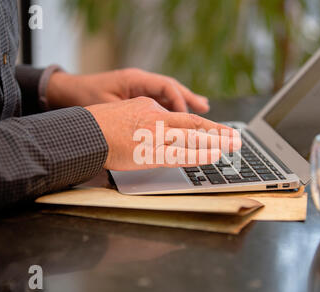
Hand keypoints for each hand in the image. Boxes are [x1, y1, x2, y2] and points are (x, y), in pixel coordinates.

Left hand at [47, 68, 209, 112]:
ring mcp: (137, 89)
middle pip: (171, 89)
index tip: (191, 119)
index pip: (167, 88)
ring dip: (184, 103)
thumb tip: (158, 129)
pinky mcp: (134, 97)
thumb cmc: (84, 98)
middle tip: (207, 110)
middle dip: (190, 99)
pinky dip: (170, 107)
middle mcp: (139, 82)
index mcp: (135, 80)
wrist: (67, 91)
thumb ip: (133, 117)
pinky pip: (157, 100)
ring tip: (202, 109)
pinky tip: (178, 116)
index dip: (181, 104)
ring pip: (166, 94)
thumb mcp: (109, 109)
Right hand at [85, 97, 240, 170]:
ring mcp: (155, 135)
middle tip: (236, 136)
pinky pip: (181, 153)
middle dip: (218, 131)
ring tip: (233, 145)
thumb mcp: (124, 111)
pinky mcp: (150, 152)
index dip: (201, 125)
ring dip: (216, 141)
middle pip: (194, 123)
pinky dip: (200, 154)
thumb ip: (143, 118)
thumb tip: (155, 127)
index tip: (214, 131)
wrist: (83, 132)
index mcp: (150, 107)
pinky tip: (214, 155)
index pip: (181, 116)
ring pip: (192, 137)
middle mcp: (157, 118)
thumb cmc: (98, 125)